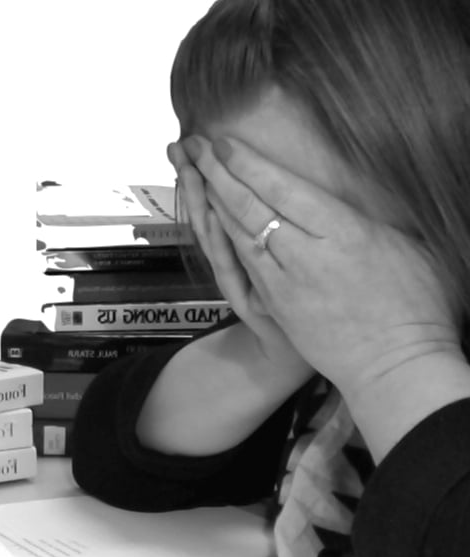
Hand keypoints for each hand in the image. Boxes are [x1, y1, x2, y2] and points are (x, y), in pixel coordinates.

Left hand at [184, 134, 461, 400]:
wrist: (391, 366)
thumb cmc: (411, 306)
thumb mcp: (405, 246)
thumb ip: (362, 217)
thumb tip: (341, 193)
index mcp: (341, 232)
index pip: (282, 189)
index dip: (248, 163)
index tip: (224, 143)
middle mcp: (304, 254)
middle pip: (249, 206)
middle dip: (216, 172)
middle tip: (193, 145)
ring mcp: (281, 282)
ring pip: (237, 232)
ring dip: (211, 199)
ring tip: (191, 171)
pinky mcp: (272, 303)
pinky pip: (238, 262)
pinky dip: (220, 235)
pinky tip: (206, 216)